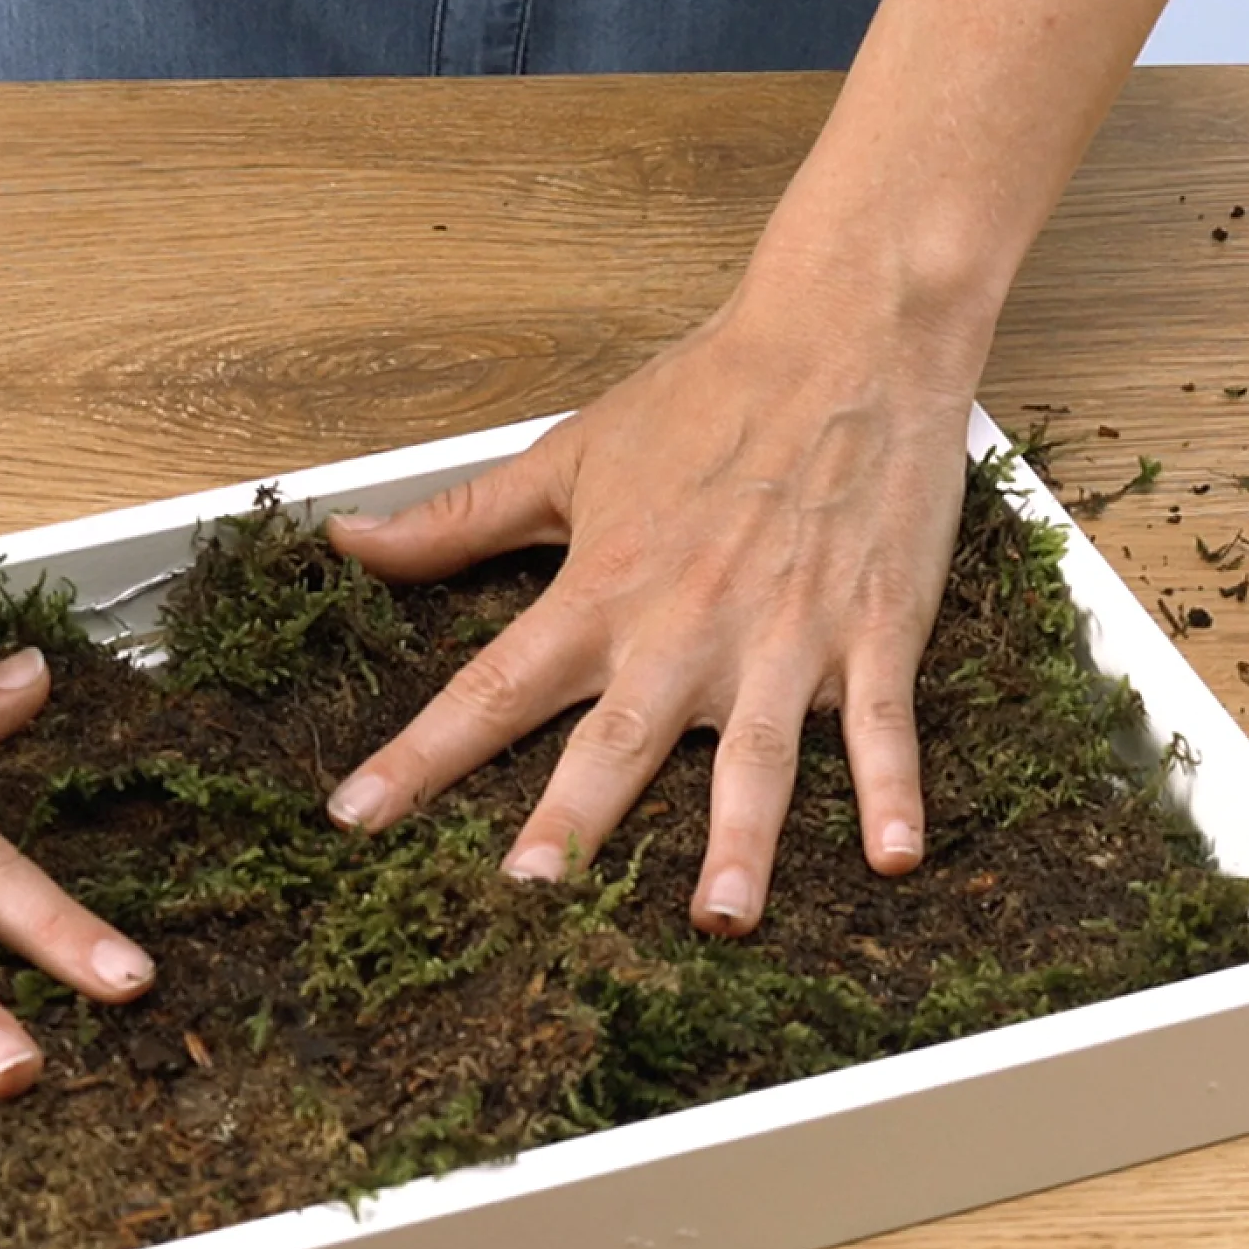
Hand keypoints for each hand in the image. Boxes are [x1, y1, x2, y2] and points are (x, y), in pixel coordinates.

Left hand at [323, 287, 980, 933]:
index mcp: (602, 592)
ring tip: (721, 918)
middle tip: (530, 890)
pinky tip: (899, 858)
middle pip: (615, 740)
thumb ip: (456, 521)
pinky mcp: (872, 633)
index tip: (356, 818)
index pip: (488, 687)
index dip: (418, 756)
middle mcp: (683, 630)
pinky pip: (881, 724)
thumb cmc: (708, 396)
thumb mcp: (566, 455)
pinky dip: (894, 789)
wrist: (848, 329)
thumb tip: (349, 541)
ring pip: (755, 756)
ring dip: (740, 840)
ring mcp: (782, 636)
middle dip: (572, 818)